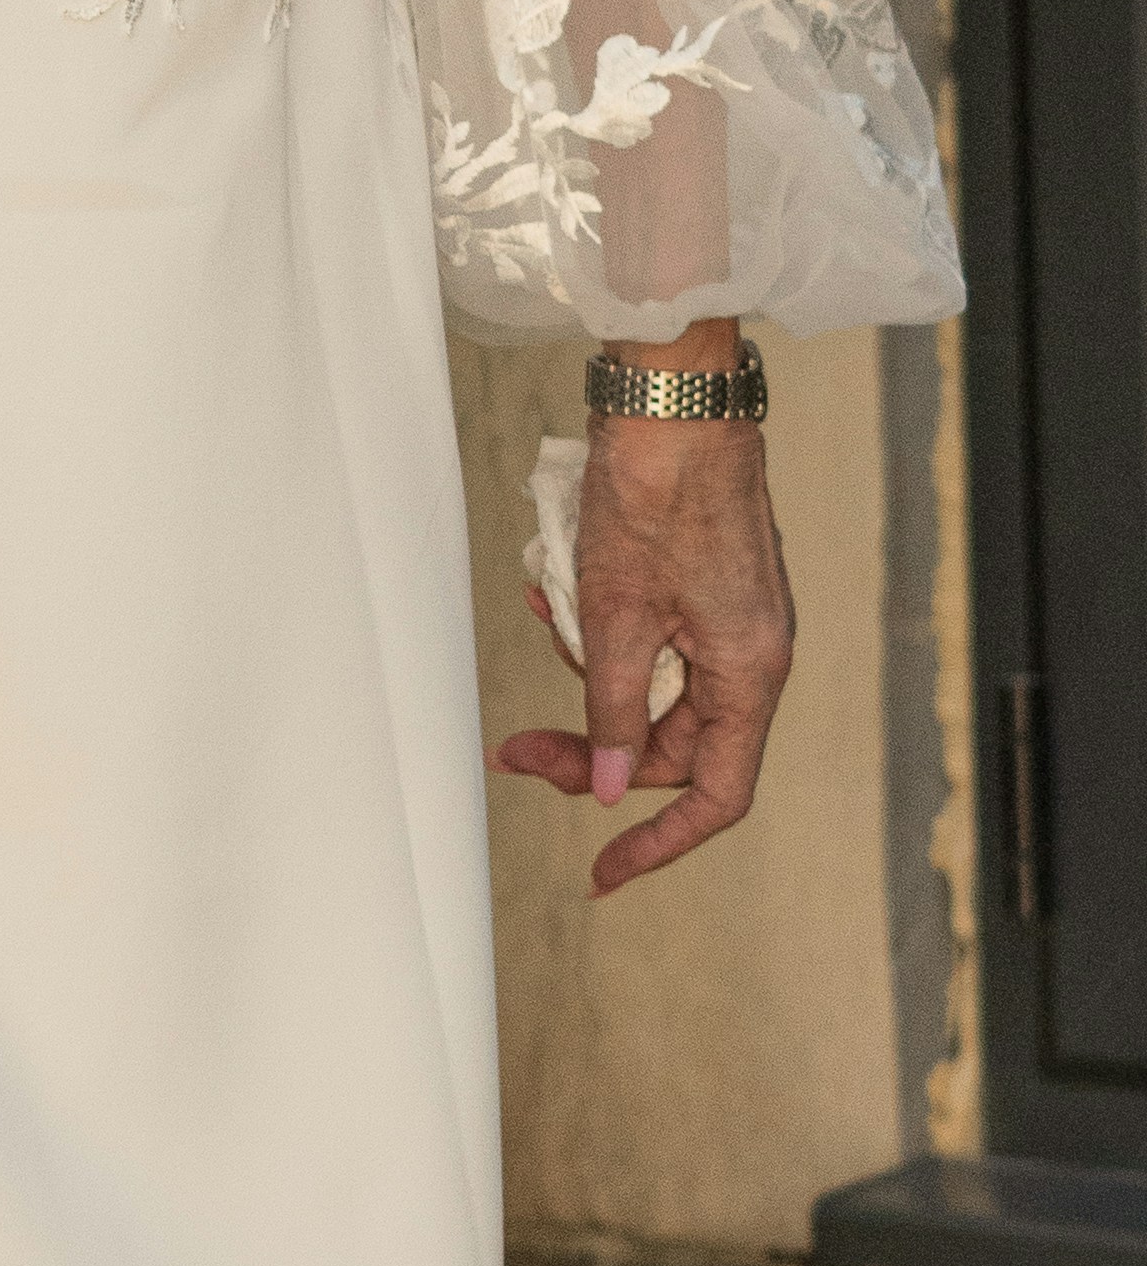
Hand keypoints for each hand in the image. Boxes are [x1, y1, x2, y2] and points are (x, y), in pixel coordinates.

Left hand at [493, 362, 794, 896]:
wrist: (673, 395)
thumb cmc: (654, 494)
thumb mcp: (617, 616)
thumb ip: (615, 710)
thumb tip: (611, 787)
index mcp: (749, 673)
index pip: (715, 793)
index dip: (659, 841)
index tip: (602, 871)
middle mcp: (750, 655)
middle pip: (669, 742)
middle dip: (591, 744)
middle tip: (515, 748)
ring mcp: (727, 619)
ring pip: (650, 686)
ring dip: (587, 669)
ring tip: (544, 612)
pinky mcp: (701, 586)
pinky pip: (648, 636)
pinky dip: (601, 627)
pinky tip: (555, 591)